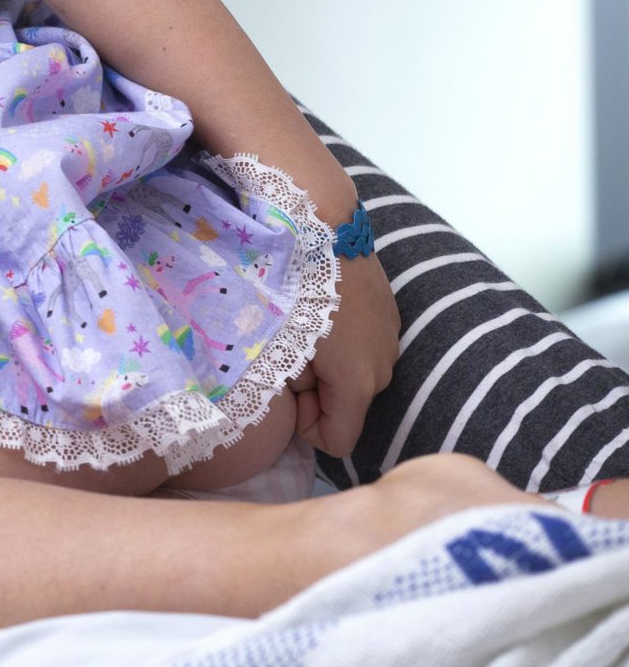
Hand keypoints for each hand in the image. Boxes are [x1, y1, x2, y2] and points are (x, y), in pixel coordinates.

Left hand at [290, 246, 398, 459]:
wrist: (323, 225)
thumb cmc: (292, 288)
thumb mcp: (277, 345)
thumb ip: (284, 386)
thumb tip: (291, 394)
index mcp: (358, 383)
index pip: (336, 441)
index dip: (304, 426)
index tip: (283, 389)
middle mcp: (383, 367)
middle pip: (342, 405)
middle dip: (311, 390)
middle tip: (283, 348)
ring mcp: (390, 337)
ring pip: (351, 373)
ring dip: (323, 362)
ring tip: (299, 324)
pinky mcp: (388, 312)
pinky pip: (359, 345)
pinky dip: (337, 339)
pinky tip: (319, 306)